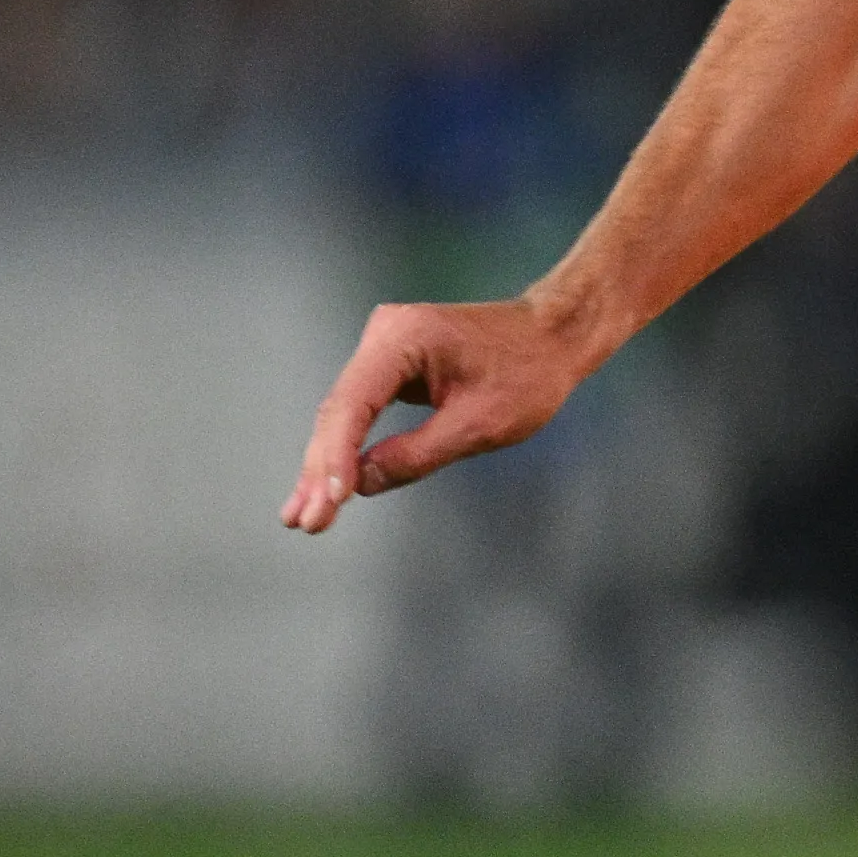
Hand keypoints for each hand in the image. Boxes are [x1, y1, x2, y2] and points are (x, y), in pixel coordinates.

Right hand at [280, 295, 593, 532]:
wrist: (554, 335)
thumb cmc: (528, 374)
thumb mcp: (479, 425)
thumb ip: (416, 455)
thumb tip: (358, 485)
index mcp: (404, 337)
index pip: (354, 404)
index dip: (336, 458)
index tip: (327, 503)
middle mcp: (383, 333)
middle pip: (340, 411)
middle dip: (322, 470)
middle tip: (304, 522)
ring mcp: (383, 346)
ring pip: (344, 414)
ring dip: (326, 465)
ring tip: (303, 516)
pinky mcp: (390, 363)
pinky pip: (361, 410)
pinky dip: (347, 448)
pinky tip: (328, 487)